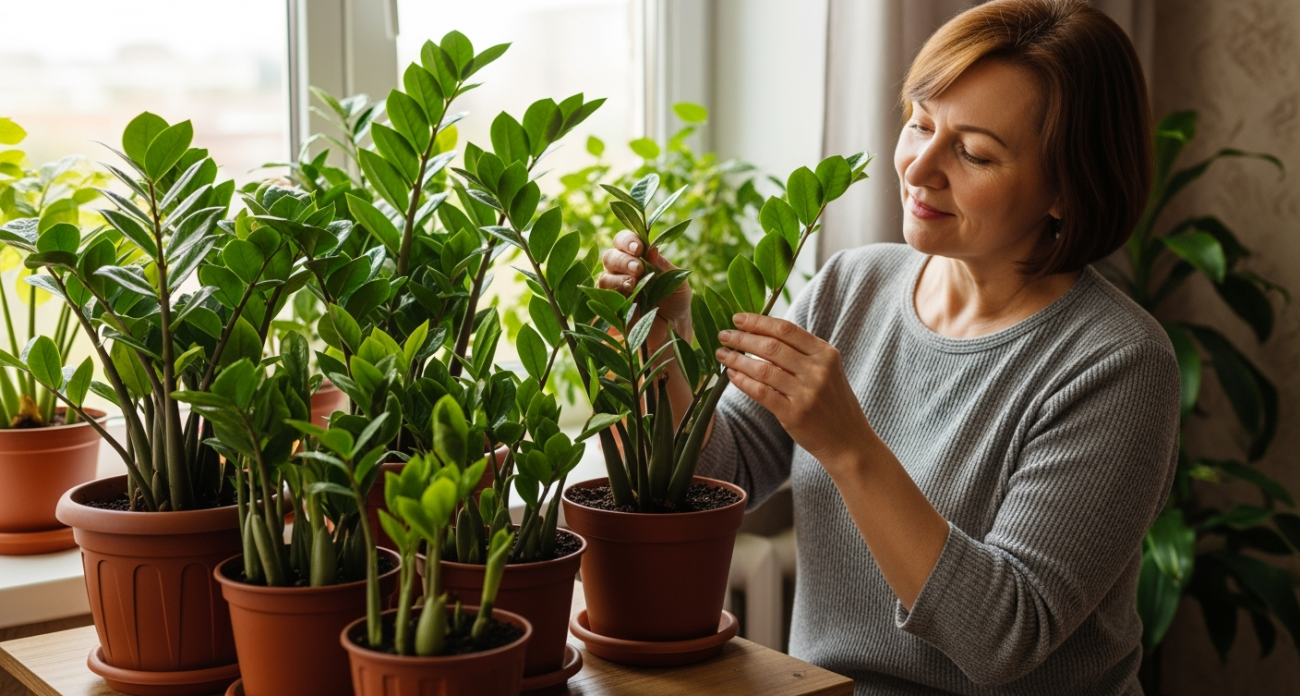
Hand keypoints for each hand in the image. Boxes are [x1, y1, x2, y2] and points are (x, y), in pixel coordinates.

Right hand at [597, 230, 692, 342]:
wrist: (675, 327)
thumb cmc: (678, 300)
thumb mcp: (678, 281)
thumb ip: (664, 266)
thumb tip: (652, 249)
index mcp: (639, 258)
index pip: (624, 241)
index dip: (627, 241)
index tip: (639, 248)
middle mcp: (623, 271)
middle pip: (610, 257)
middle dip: (622, 260)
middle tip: (637, 268)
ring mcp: (616, 289)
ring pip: (604, 276)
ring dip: (617, 277)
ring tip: (633, 283)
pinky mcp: (612, 307)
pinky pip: (603, 297)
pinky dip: (613, 293)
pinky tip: (628, 296)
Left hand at [716, 313, 871, 464]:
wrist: (848, 440)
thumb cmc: (832, 402)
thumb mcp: (827, 370)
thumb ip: (801, 352)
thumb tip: (761, 333)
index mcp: (825, 354)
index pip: (786, 330)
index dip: (759, 321)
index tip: (738, 318)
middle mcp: (818, 371)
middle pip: (771, 347)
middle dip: (742, 338)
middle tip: (724, 335)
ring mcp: (807, 393)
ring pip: (763, 369)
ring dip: (737, 360)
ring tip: (722, 354)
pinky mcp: (794, 414)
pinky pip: (761, 393)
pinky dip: (742, 382)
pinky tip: (731, 375)